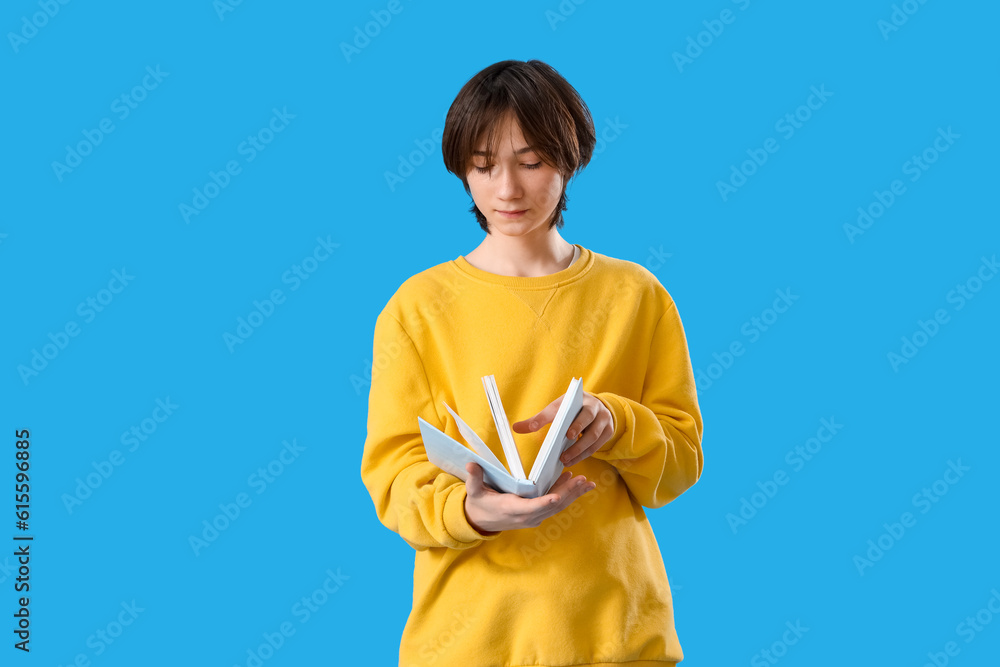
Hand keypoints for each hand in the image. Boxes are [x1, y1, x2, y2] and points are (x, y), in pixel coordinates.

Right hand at [463, 462, 595, 533]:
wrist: (480, 521)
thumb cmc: (479, 504)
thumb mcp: (474, 491)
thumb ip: (474, 478)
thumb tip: (471, 464)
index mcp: (512, 509)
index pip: (531, 507)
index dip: (545, 502)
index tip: (558, 496)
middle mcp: (526, 516)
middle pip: (551, 506)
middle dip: (568, 493)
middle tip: (583, 481)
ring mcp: (533, 517)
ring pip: (557, 506)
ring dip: (573, 494)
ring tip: (587, 482)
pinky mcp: (537, 514)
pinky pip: (555, 505)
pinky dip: (567, 495)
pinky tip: (575, 483)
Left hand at [511, 389, 613, 467]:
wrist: (596, 407)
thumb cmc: (572, 409)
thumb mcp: (556, 410)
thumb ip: (538, 420)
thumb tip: (516, 428)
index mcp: (578, 398)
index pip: (570, 407)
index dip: (564, 418)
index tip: (563, 433)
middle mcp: (594, 406)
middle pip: (586, 420)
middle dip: (575, 437)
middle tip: (562, 454)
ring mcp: (604, 419)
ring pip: (594, 436)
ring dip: (579, 451)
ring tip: (565, 461)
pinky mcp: (609, 431)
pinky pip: (598, 445)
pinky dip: (585, 454)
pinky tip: (573, 460)